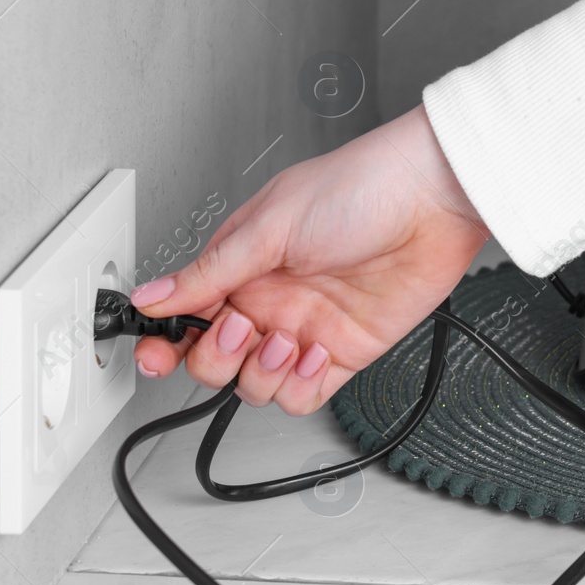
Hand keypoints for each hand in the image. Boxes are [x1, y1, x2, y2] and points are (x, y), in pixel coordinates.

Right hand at [130, 105, 488, 414]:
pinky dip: (302, 386)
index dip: (165, 342)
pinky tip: (318, 353)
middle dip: (216, 357)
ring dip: (264, 372)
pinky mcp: (344, 354)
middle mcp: (269, 301)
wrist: (433, 200)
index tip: (155, 355)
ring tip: (290, 337)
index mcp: (242, 266)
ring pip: (256, 386)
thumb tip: (151, 296)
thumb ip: (209, 273)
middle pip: (214, 361)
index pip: (187, 316)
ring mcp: (306, 329)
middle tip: (241, 327)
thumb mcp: (269, 226)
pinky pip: (304, 395)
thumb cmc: (361, 188)